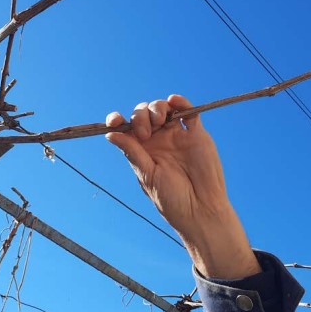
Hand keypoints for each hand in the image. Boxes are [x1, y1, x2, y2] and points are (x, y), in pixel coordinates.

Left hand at [106, 95, 259, 278]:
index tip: (114, 120)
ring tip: (159, 121)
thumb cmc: (171, 199)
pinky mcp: (196, 134)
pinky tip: (174, 102)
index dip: (118, 120)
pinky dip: (181, 102)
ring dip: (157, 107)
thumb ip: (132, 152)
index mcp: (141, 150)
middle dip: (140, 116)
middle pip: (143, 114)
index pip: (125, 129)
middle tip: (145, 133)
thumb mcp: (148, 176)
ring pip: (163, 109)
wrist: (201, 209)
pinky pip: (188, 112)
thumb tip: (109, 134)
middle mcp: (157, 140)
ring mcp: (176, 135)